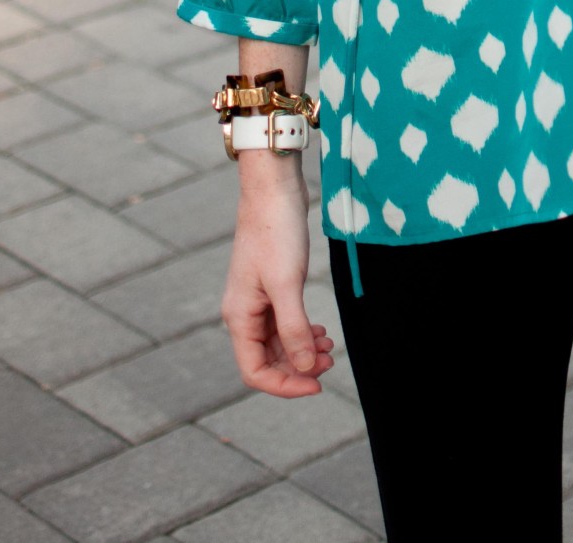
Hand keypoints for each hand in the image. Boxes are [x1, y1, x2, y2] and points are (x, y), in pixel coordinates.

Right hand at [222, 159, 334, 397]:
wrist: (274, 189)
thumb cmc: (276, 232)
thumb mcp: (287, 284)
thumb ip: (294, 328)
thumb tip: (304, 368)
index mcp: (240, 317)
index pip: (255, 371)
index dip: (285, 384)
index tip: (318, 384)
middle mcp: (245, 313)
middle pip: (268, 360)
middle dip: (299, 367)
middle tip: (332, 361)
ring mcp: (258, 299)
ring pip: (279, 342)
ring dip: (303, 350)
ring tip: (331, 346)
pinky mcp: (272, 286)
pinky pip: (285, 322)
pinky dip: (303, 331)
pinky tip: (321, 331)